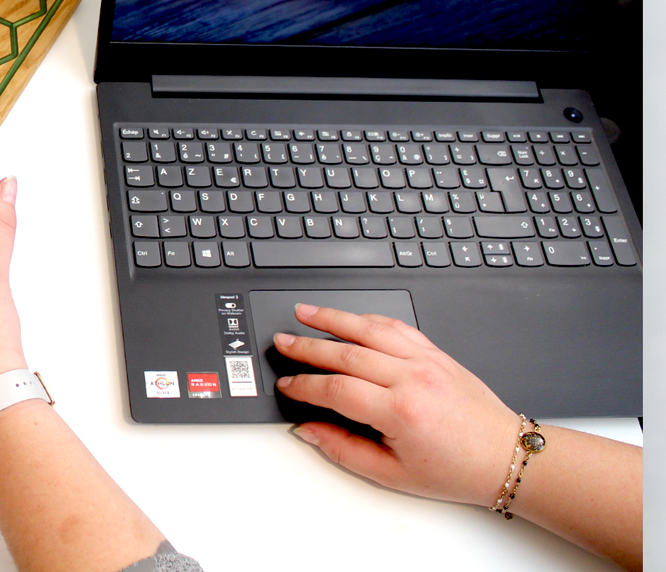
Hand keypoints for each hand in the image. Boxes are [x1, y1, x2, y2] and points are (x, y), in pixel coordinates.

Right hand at [275, 304, 521, 506]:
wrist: (504, 456)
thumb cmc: (455, 469)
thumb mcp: (393, 474)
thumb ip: (343, 449)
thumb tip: (309, 428)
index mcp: (401, 412)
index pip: (337, 389)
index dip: (304, 386)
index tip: (287, 385)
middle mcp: (413, 378)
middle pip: (346, 352)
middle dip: (307, 346)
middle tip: (282, 342)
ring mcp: (426, 360)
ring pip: (369, 329)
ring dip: (332, 318)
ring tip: (305, 313)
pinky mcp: (436, 353)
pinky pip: (396, 326)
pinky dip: (368, 319)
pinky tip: (350, 317)